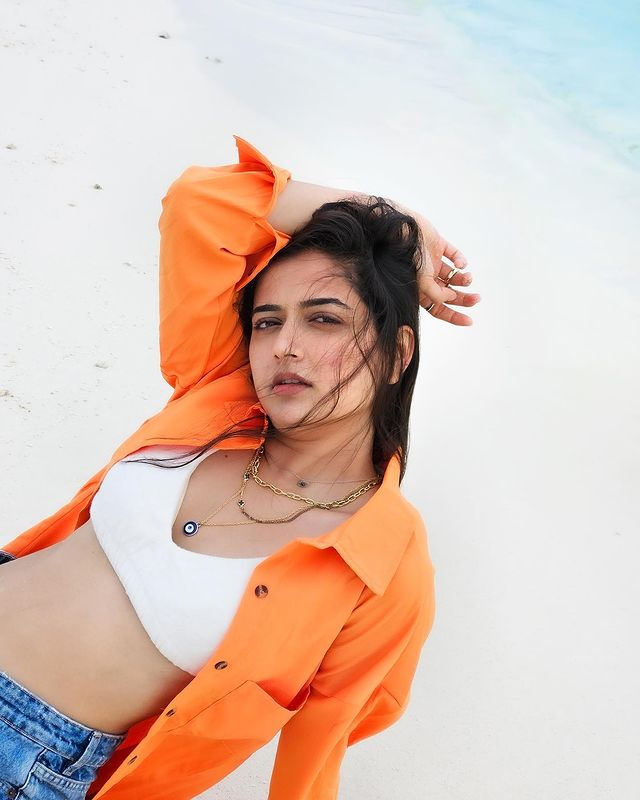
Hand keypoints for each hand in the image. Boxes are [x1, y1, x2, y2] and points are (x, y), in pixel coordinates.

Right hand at [412, 211, 480, 325]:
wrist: (402, 230)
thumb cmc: (408, 257)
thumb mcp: (422, 283)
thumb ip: (438, 294)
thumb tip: (453, 298)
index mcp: (420, 290)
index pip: (438, 309)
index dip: (454, 317)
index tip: (470, 321)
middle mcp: (427, 278)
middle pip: (449, 294)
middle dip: (464, 298)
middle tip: (477, 298)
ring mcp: (432, 261)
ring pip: (453, 276)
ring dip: (463, 279)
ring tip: (468, 278)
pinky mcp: (437, 245)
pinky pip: (453, 254)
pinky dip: (460, 260)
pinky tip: (461, 264)